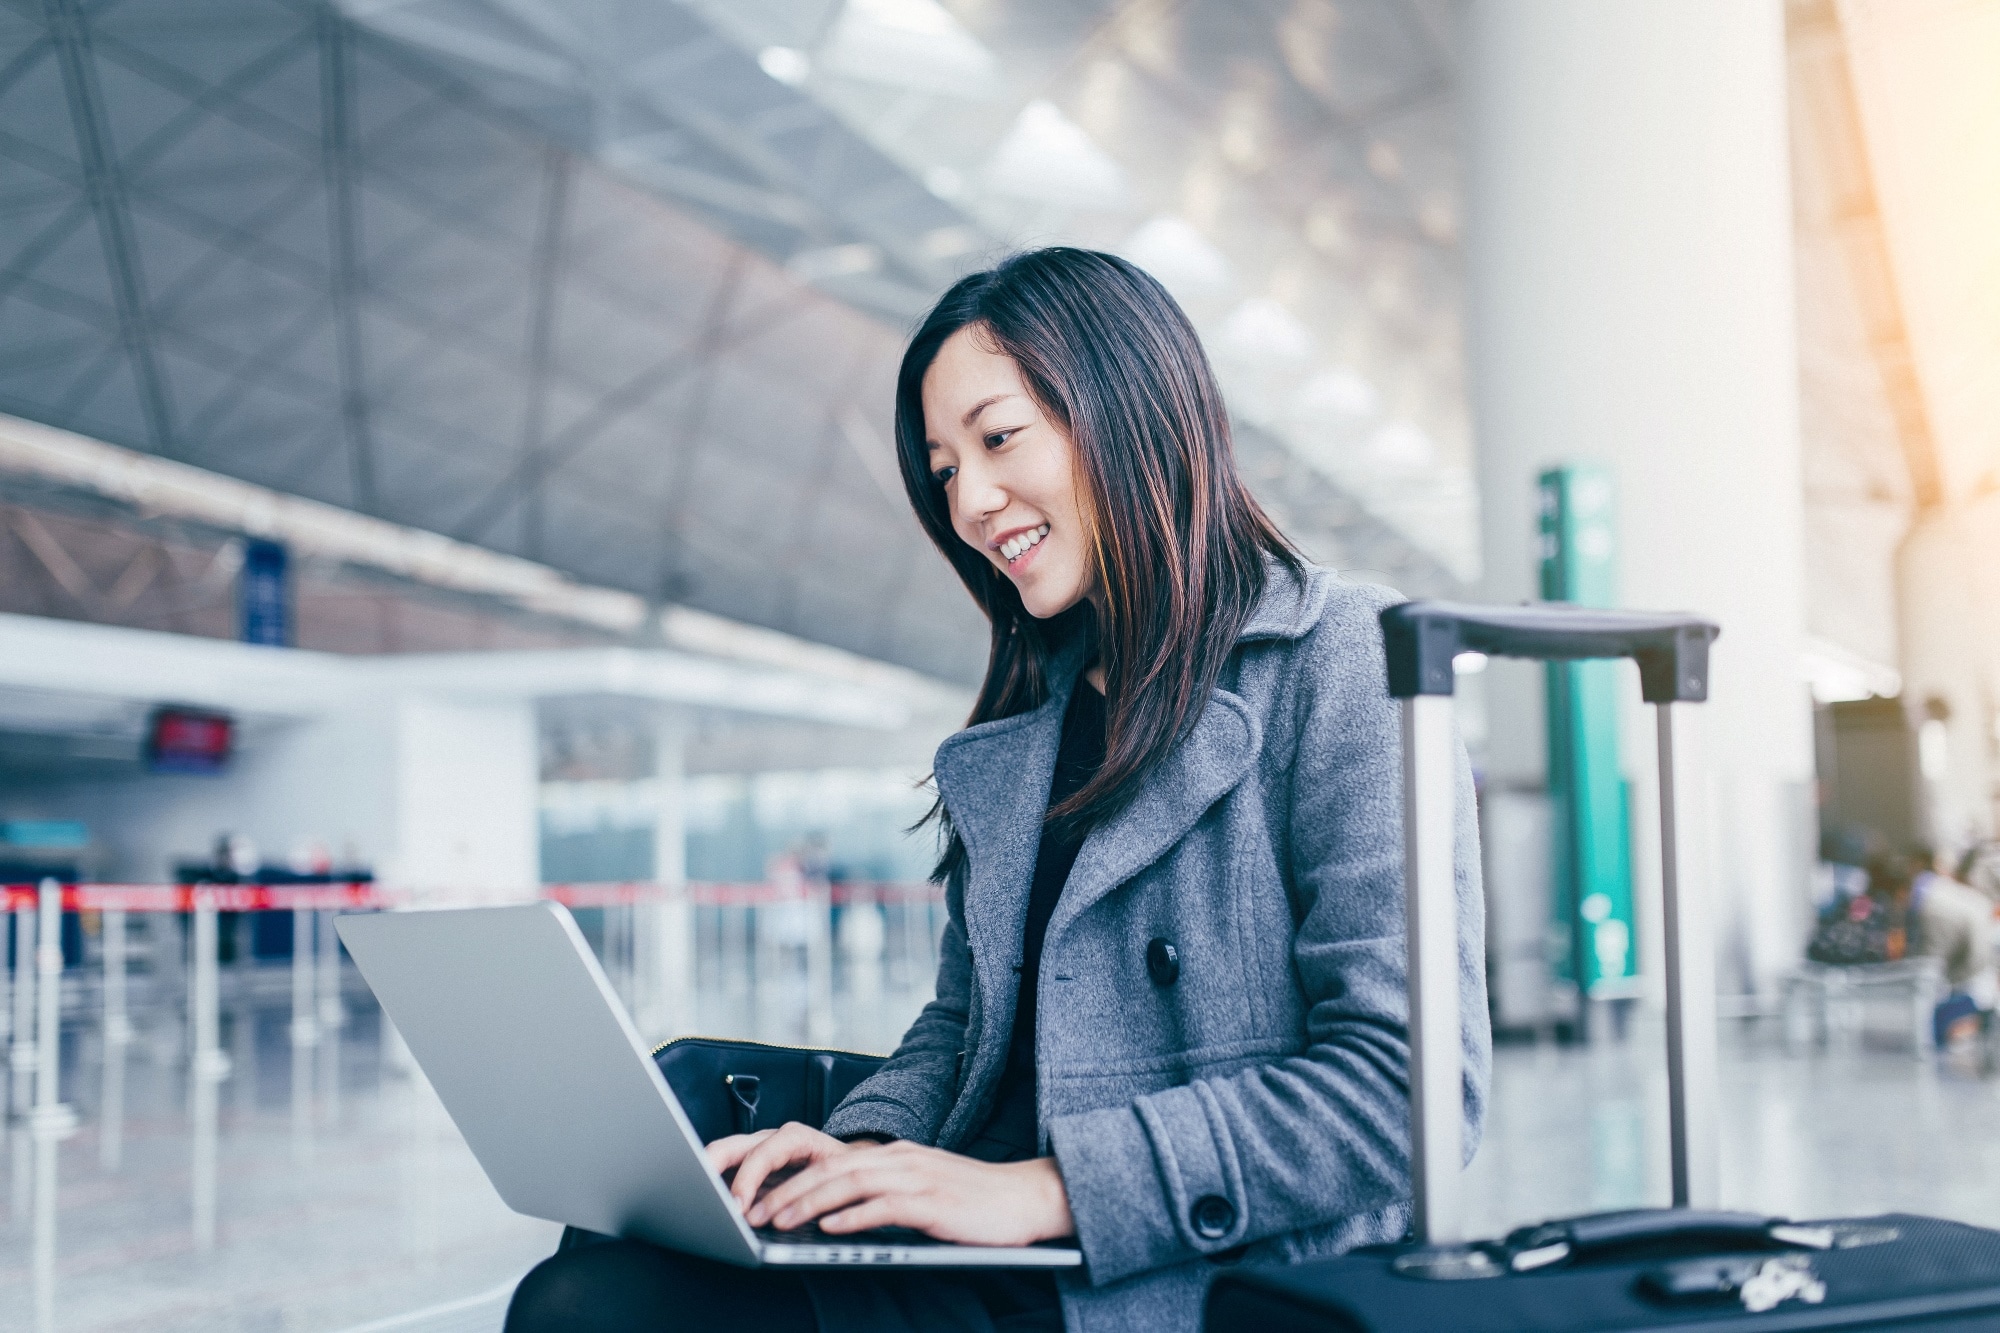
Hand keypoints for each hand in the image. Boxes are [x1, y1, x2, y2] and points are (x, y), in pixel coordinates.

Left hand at [709, 1122, 1075, 1246]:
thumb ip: (882, 1195)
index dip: (792, 1179)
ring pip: (851, 1183)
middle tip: (757, 1212)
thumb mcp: (922, 1189)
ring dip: (811, 1202)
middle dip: (788, 1189)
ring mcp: (918, 1177)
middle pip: (833, 1168)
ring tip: (781, 1220)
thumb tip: (835, 1214)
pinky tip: (832, 1228)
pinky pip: (886, 1206)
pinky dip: (855, 1216)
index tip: (761, 1199)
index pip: (832, 1162)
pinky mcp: (934, 1202)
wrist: (1025, 1198)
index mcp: (895, 1155)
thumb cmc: (973, 1202)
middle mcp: (902, 1158)